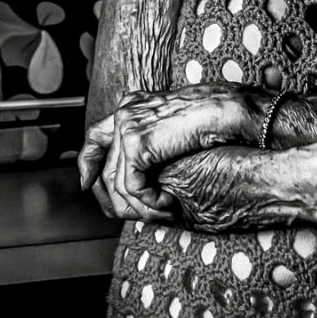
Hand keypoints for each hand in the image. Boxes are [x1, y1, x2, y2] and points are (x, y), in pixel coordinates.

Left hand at [79, 86, 253, 219]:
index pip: (96, 135)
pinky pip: (133, 185)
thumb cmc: (214, 121)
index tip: (88, 182)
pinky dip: (150, 201)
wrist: (228, 113)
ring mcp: (129, 125)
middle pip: (104, 165)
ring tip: (163, 210)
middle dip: (116, 196)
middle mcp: (126, 112)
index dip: (89, 161)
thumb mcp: (175, 130)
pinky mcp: (138, 142)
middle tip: (143, 212)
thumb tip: (143, 172)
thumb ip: (154, 142)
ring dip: (141, 204)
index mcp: (133, 105)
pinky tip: (168, 203)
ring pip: (118, 181)